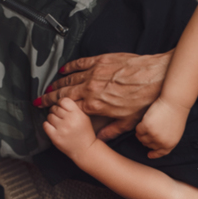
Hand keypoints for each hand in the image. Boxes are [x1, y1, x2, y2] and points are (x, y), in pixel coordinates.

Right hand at [37, 53, 171, 139]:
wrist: (157, 77)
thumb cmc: (145, 99)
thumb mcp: (128, 122)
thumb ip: (111, 130)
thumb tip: (101, 138)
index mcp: (95, 105)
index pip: (70, 109)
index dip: (57, 111)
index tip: (47, 112)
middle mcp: (91, 88)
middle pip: (64, 94)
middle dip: (50, 98)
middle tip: (40, 100)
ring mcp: (95, 73)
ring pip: (69, 78)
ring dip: (57, 83)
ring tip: (49, 87)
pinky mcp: (101, 60)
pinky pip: (80, 63)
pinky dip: (70, 66)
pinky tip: (63, 69)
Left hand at [42, 97, 99, 159]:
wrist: (85, 149)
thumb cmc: (84, 133)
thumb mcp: (84, 116)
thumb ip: (73, 107)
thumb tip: (58, 100)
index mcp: (78, 113)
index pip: (63, 100)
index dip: (61, 103)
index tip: (62, 108)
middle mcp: (70, 120)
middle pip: (55, 108)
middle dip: (56, 112)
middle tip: (61, 118)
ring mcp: (62, 129)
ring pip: (49, 116)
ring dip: (52, 119)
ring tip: (59, 124)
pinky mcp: (55, 137)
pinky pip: (45, 125)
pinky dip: (48, 125)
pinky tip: (54, 128)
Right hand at [134, 97, 186, 157]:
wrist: (175, 103)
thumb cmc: (177, 114)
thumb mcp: (176, 132)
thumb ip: (167, 140)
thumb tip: (156, 144)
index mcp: (171, 144)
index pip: (160, 153)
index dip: (154, 154)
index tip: (149, 154)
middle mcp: (162, 142)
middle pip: (149, 145)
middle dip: (146, 140)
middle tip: (146, 133)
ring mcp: (154, 135)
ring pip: (142, 138)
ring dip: (141, 134)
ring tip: (144, 127)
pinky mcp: (147, 126)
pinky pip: (138, 130)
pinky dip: (139, 127)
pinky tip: (143, 122)